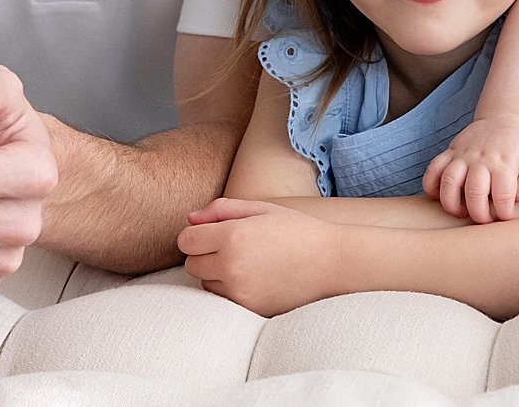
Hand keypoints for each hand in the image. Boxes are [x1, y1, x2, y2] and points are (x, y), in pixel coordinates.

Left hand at [179, 198, 342, 314]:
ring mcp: (239, 291)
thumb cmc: (298, 231)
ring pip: (206, 283)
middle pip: (191, 264)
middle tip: (232, 246)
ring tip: (248, 263)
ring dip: (217, 274)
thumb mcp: (262, 209)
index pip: (186, 239)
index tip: (212, 232)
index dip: (197, 234)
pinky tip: (255, 278)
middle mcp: (231, 266)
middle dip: (205, 254)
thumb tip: (190, 218)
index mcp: (232, 235)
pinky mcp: (248, 309)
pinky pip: (224, 299)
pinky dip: (232, 289)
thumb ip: (222, 210)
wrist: (332, 263)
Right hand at [422, 113, 518, 222]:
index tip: (505, 217)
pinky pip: (433, 169)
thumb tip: (510, 204)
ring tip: (461, 212)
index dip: (504, 214)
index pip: (503, 195)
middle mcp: (483, 158)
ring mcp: (464, 154)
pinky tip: (439, 196)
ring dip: (451, 203)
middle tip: (483, 220)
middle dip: (478, 214)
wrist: (508, 115)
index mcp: (506, 162)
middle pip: (474, 192)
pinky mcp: (452, 150)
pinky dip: (431, 186)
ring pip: (449, 181)